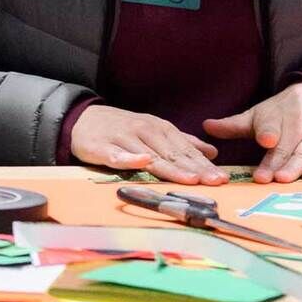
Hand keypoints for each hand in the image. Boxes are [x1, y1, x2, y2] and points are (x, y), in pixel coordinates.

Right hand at [68, 104, 226, 185]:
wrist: (81, 118)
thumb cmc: (121, 127)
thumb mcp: (153, 130)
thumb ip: (182, 142)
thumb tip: (212, 152)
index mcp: (159, 128)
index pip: (185, 149)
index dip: (203, 164)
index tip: (221, 177)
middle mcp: (143, 131)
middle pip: (172, 154)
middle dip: (195, 169)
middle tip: (215, 182)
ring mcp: (122, 138)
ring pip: (149, 156)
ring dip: (170, 168)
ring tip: (190, 179)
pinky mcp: (101, 147)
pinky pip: (116, 155)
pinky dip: (129, 159)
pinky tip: (141, 161)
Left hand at [203, 83, 301, 182]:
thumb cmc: (285, 112)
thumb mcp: (259, 114)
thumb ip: (234, 125)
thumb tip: (206, 126)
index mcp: (278, 116)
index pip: (272, 125)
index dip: (269, 132)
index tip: (265, 140)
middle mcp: (301, 124)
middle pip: (288, 145)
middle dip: (277, 161)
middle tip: (265, 178)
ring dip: (296, 167)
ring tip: (284, 180)